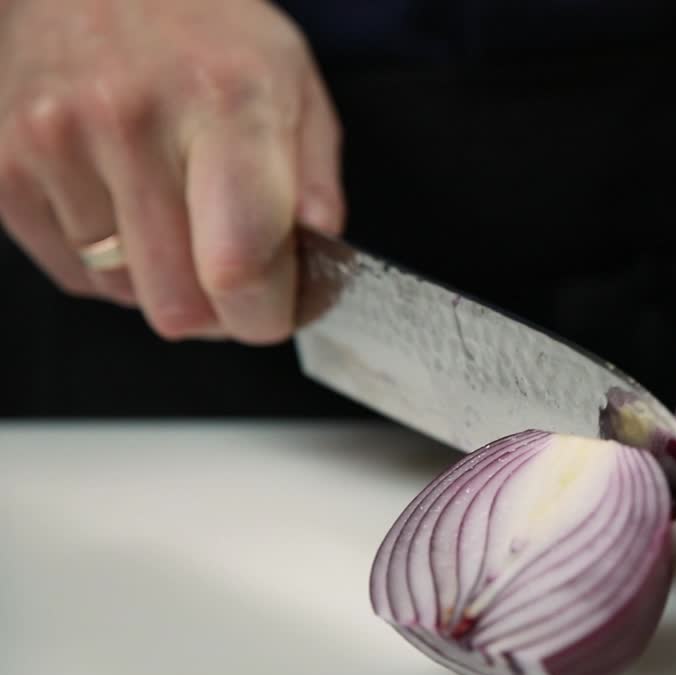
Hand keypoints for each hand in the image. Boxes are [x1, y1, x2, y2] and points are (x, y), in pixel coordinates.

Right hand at [0, 0, 343, 342]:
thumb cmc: (205, 31)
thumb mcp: (293, 84)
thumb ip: (315, 185)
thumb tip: (315, 268)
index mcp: (222, 101)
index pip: (239, 265)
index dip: (268, 314)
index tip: (279, 308)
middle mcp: (129, 120)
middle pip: (179, 306)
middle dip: (221, 311)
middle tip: (236, 273)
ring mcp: (53, 143)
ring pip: (127, 296)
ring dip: (163, 281)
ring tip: (177, 215)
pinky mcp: (4, 170)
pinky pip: (74, 276)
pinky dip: (111, 263)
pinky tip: (128, 206)